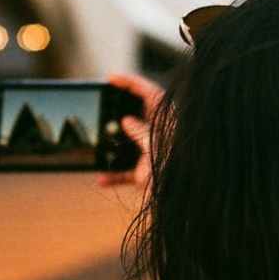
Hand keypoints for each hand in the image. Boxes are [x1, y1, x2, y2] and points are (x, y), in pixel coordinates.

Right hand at [96, 72, 162, 191]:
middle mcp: (159, 136)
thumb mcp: (154, 145)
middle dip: (119, 110)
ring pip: (128, 143)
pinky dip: (113, 175)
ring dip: (112, 145)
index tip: (111, 78)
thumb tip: (127, 121)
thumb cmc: (174, 170)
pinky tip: (101, 179)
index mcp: (167, 123)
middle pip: (138, 116)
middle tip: (102, 104)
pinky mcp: (145, 175)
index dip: (131, 83)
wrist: (181, 201)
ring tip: (97, 140)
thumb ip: (141, 131)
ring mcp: (151, 155)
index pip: (150, 95)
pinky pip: (125, 171)